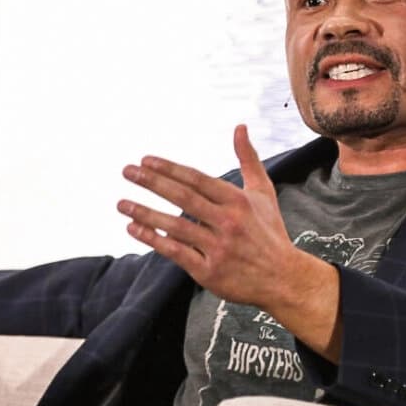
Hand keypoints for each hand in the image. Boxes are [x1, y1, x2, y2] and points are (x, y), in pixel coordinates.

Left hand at [118, 125, 336, 313]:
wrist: (284, 279)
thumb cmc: (269, 232)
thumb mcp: (263, 192)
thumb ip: (248, 159)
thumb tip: (239, 126)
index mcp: (238, 201)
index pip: (197, 179)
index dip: (169, 168)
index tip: (145, 160)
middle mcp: (228, 222)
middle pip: (183, 198)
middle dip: (152, 183)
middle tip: (127, 171)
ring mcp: (218, 248)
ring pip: (175, 226)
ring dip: (145, 213)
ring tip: (121, 203)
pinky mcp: (210, 271)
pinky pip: (176, 253)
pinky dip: (153, 240)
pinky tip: (134, 228)